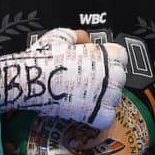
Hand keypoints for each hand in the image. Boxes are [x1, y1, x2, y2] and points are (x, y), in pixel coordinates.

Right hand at [0, 29, 127, 130]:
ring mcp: (107, 95)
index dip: (110, 60)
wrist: (32, 81)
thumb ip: (77, 36)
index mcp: (106, 54)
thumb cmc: (43, 60)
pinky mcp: (100, 114)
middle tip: (88, 82)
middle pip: (119, 78)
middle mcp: (112, 74)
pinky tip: (84, 111)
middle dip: (106, 80)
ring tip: (83, 96)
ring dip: (102, 98)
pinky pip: (108, 118)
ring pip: (115, 98)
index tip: (99, 65)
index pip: (121, 56)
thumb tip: (84, 38)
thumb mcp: (60, 37)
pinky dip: (98, 117)